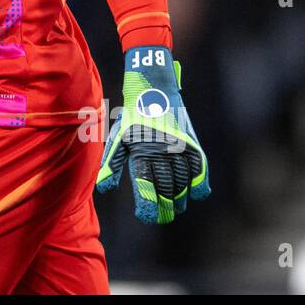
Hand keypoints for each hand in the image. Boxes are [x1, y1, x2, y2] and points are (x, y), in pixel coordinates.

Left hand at [96, 46, 210, 223]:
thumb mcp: (119, 136)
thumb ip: (112, 163)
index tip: (146, 216)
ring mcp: (179, 146)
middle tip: (163, 216)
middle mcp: (162, 150)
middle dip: (165, 206)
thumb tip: (104, 188)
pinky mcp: (191, 141)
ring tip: (177, 207)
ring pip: (184, 181)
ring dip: (181, 198)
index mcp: (141, 150)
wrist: (152, 87)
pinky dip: (200, 182)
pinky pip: (199, 167)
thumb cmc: (132, 116)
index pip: (146, 184)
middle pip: (167, 187)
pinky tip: (197, 194)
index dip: (148, 203)